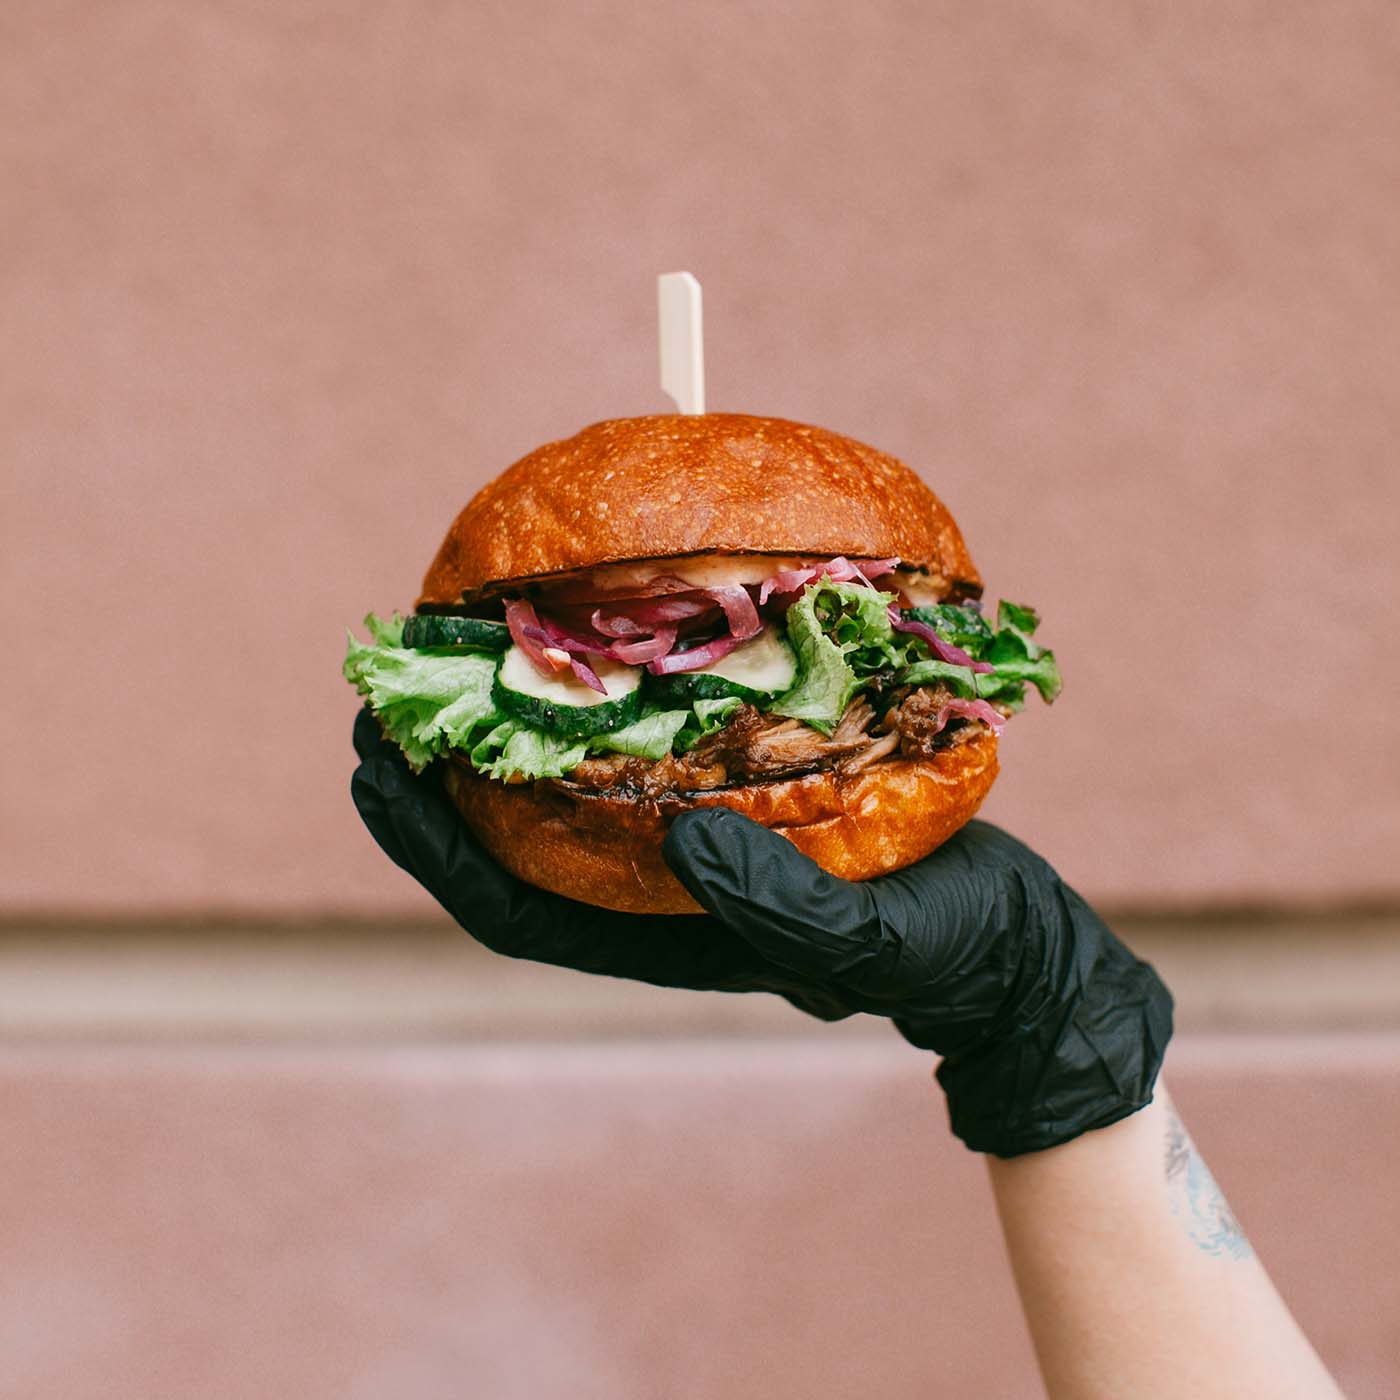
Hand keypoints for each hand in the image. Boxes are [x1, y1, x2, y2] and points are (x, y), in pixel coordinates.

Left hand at [352, 709, 1172, 1156]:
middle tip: (384, 687)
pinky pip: (644, 751)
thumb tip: (684, 838)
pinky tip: (600, 642)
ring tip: (460, 650)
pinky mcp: (738, 800)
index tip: (373, 766)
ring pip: (569, 790)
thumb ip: (784, 912)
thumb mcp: (873, 941)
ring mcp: (689, 847)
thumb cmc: (945, 950)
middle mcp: (654, 890)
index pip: (507, 906)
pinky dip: (606, 705)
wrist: (1007, 942)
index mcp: (660, 938)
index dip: (430, 844)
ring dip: (508, 728)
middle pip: (513, 838)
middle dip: (437, 774)